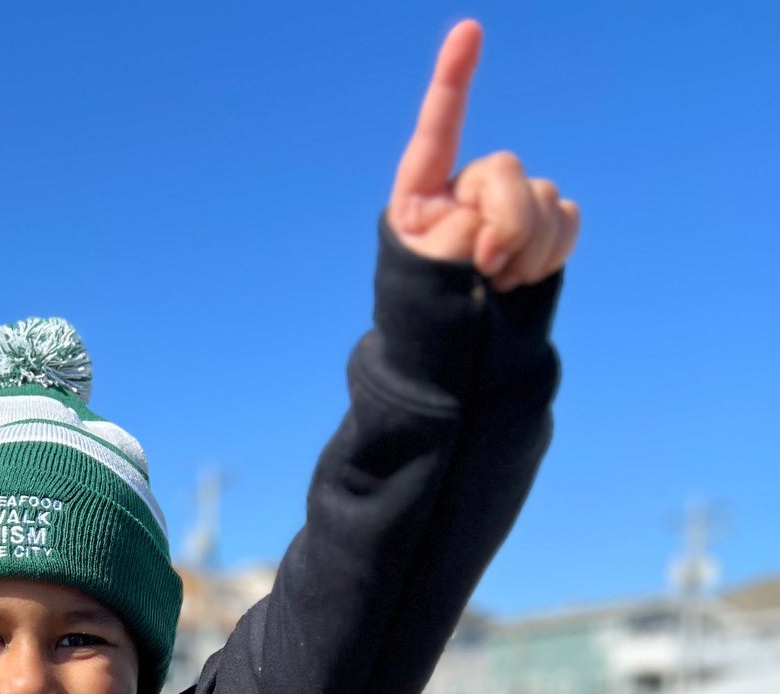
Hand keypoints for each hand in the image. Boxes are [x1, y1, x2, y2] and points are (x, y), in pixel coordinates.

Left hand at [387, 20, 578, 291]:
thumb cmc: (427, 316)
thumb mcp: (427, 273)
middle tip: (486, 269)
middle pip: (504, 168)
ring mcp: (509, 209)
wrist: (459, 363)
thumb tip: (506, 222)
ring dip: (529, 247)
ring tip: (500, 284)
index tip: (469, 30)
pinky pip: (568, 217)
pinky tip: (527, 278)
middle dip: (504, 222)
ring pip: (544, 196)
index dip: (453, 79)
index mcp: (422, 195)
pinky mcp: (543, 231)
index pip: (438, 129)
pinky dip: (555, 248)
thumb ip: (462, 232)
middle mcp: (468, 190)